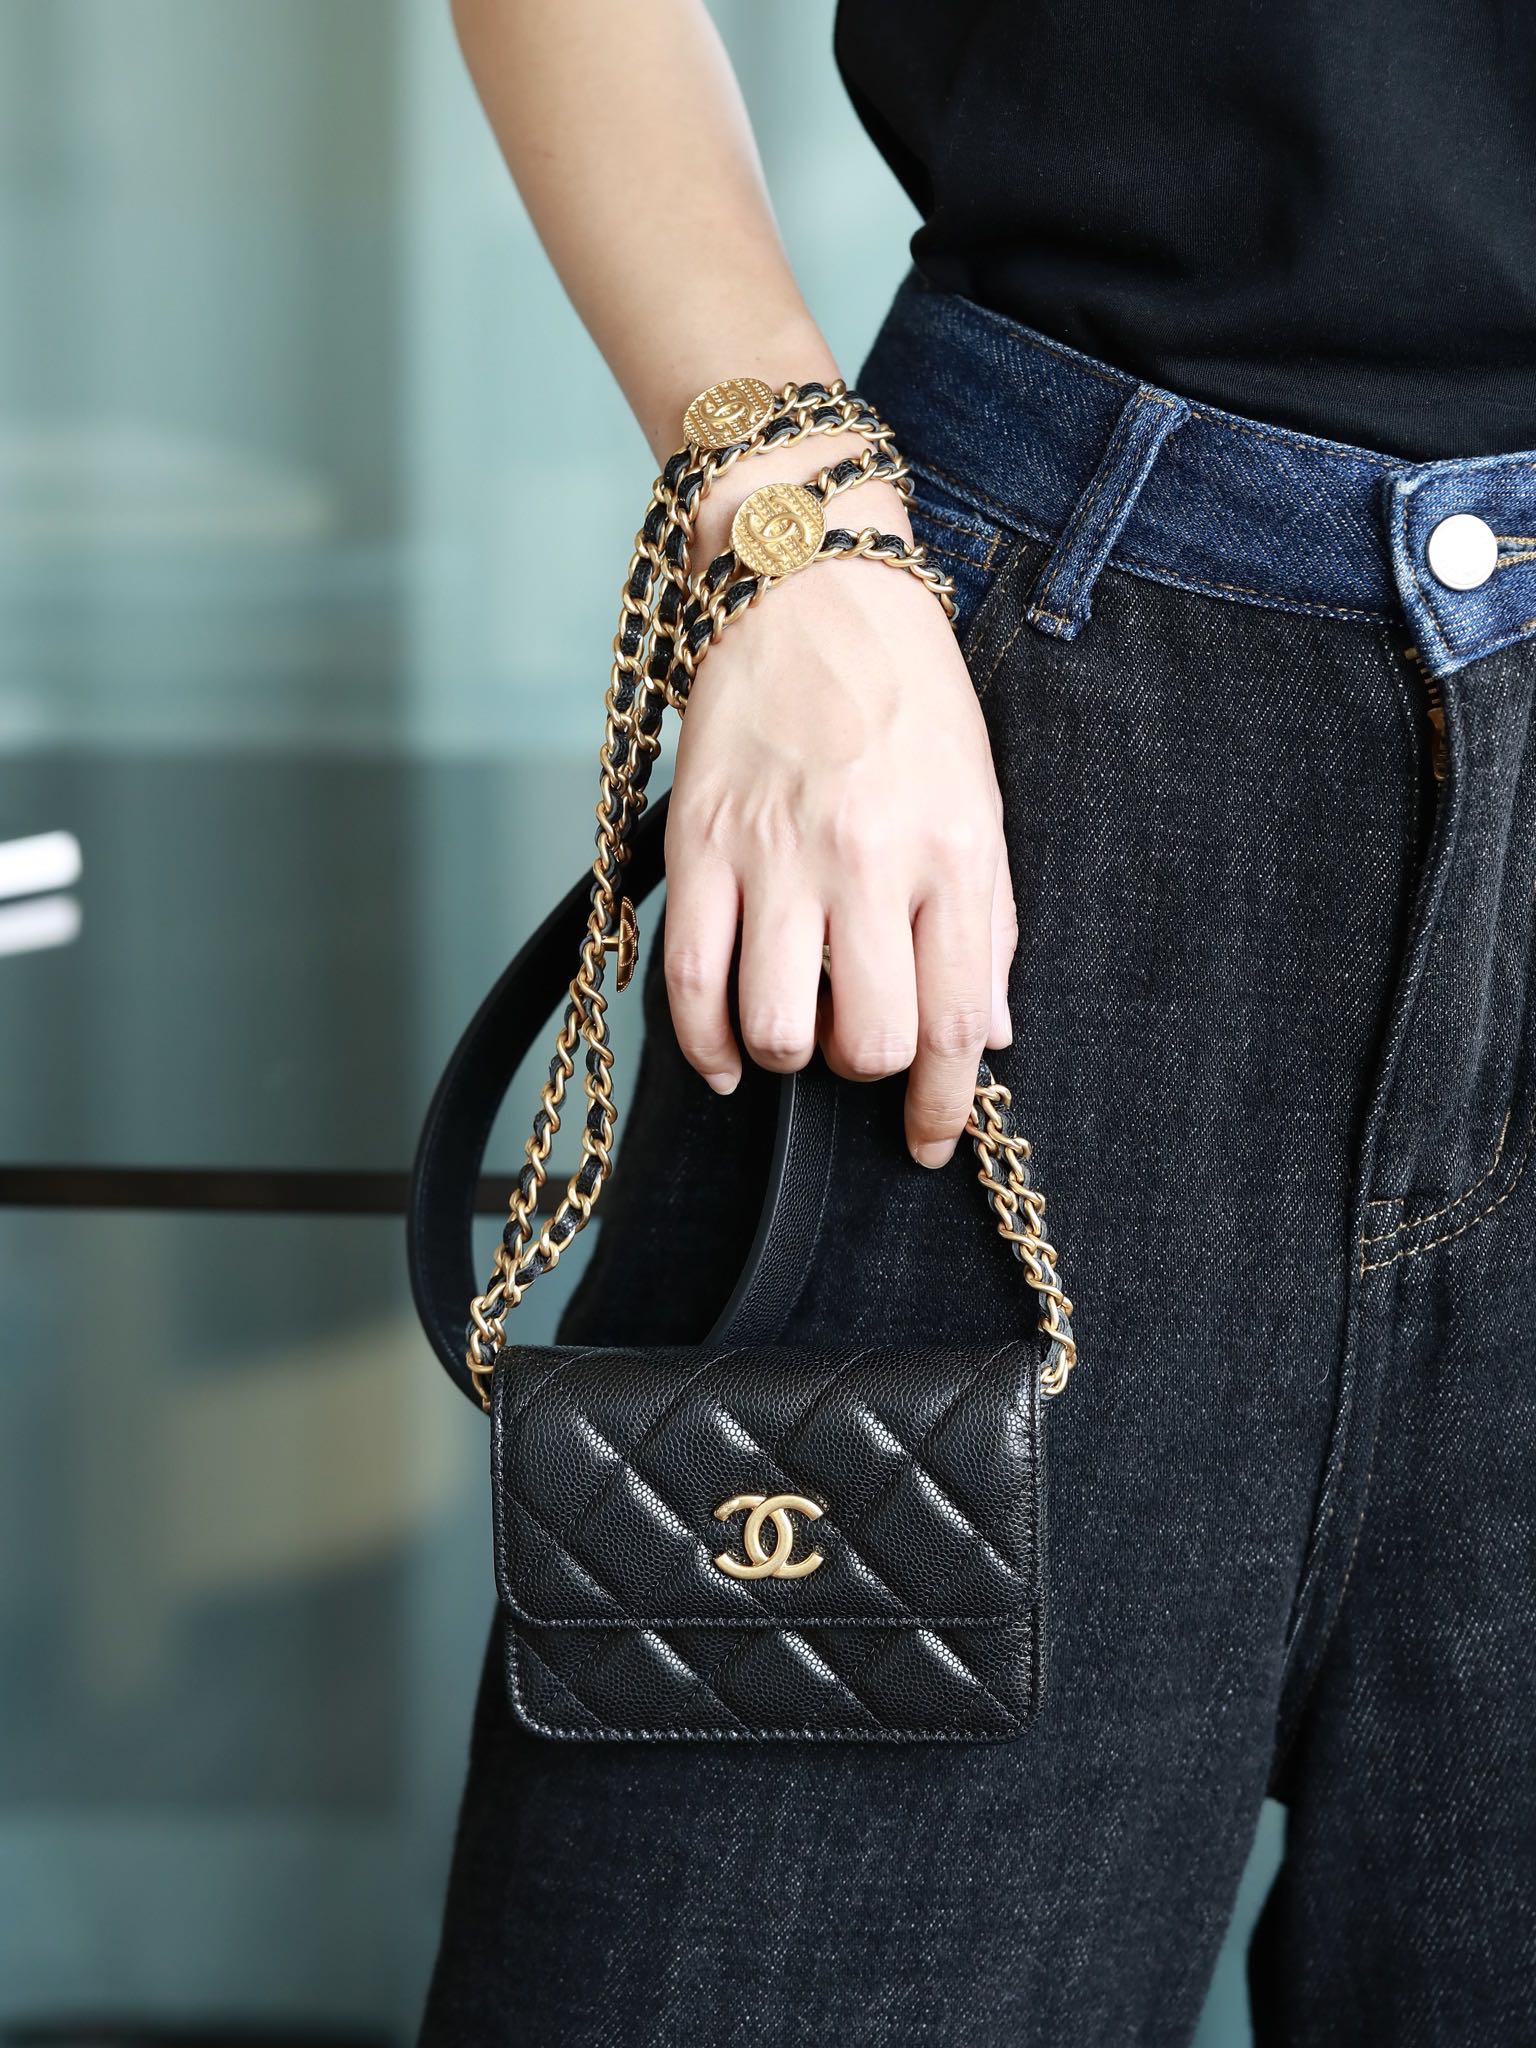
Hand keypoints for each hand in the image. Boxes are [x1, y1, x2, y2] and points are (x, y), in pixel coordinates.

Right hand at [663, 446, 1015, 1168]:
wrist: (807, 584)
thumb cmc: (907, 693)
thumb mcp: (978, 798)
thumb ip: (986, 922)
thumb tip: (987, 1034)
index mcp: (951, 851)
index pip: (957, 1021)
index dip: (943, 1104)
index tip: (928, 1138)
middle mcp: (866, 859)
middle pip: (865, 1041)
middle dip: (865, 1069)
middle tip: (858, 1043)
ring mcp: (774, 853)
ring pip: (775, 1028)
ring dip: (788, 1056)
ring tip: (794, 1027)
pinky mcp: (699, 842)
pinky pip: (690, 982)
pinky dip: (705, 1045)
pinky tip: (726, 1058)